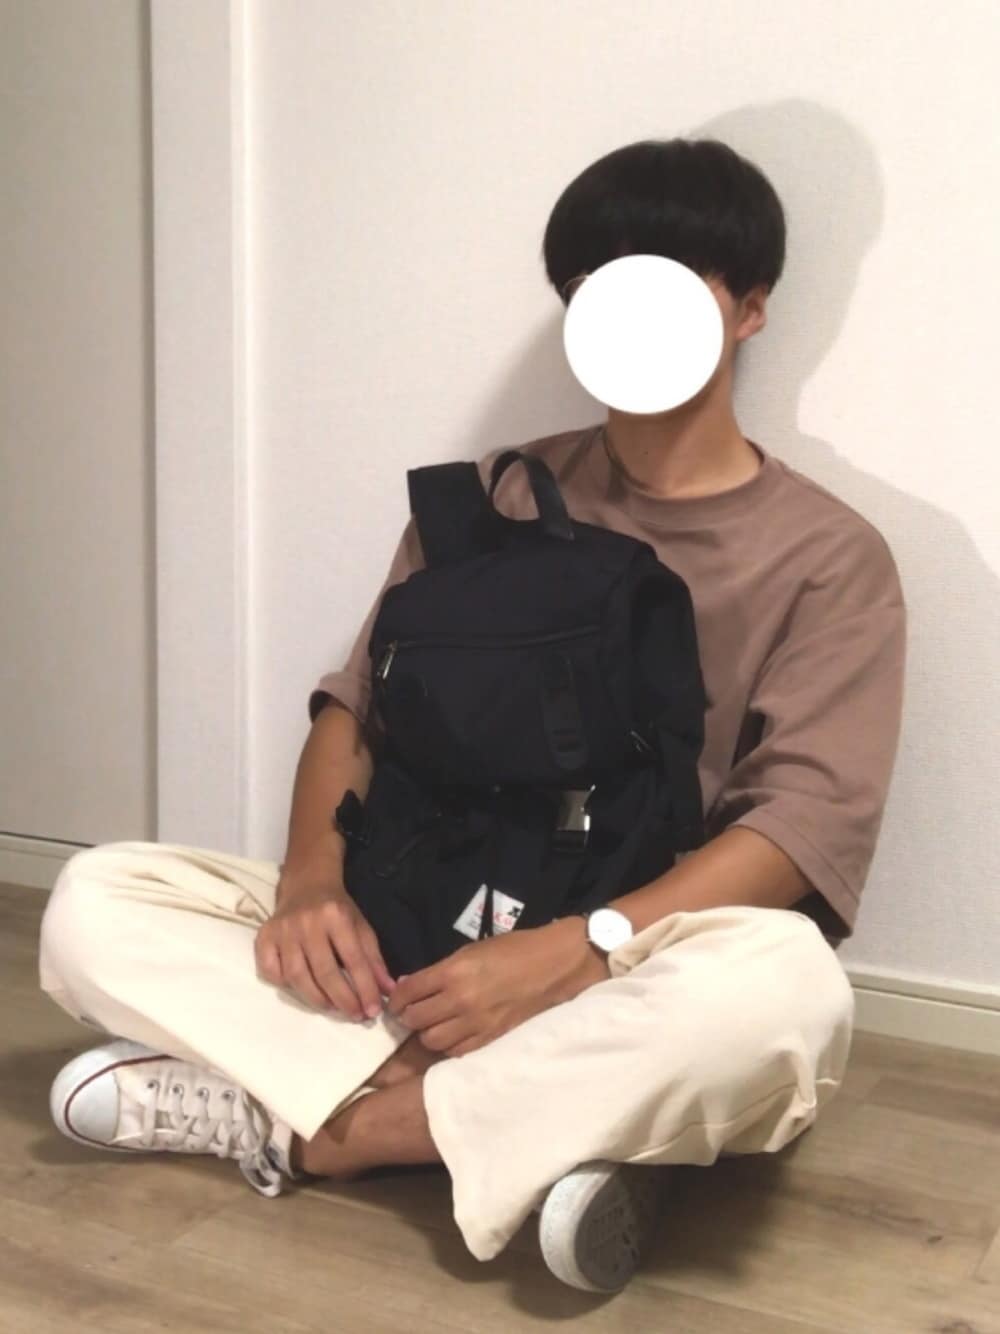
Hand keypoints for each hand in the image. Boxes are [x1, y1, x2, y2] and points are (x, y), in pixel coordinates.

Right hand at [255, 871, 395, 1020]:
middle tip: (355, 1015)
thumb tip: (388, 992)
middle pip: (324, 972)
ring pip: (297, 977)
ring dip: (317, 999)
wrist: (306, 884)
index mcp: (336, 916)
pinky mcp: (264, 937)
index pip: (353, 960)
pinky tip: (302, 990)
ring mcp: (282, 931)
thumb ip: (374, 960)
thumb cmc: (337, 909)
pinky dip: (285, 986)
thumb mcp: (361, 927)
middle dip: (343, 1000)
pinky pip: (271, 971)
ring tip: (333, 1007)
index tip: (373, 1011)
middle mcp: (307, 923)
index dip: (365, 988)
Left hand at [385, 916, 609, 1056]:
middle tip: (411, 1012)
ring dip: (427, 1033)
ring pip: (432, 1041)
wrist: (554, 965)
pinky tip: (453, 1034)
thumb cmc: (513, 950)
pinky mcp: (492, 1038)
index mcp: (453, 972)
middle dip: (408, 1016)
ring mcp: (477, 1023)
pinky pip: (457, 1051)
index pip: (408, 992)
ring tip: (432, 1024)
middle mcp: (461, 1000)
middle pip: (415, 1020)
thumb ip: (440, 971)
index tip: (396, 1000)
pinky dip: (449, 1045)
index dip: (396, 998)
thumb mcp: (471, 951)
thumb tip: (409, 986)